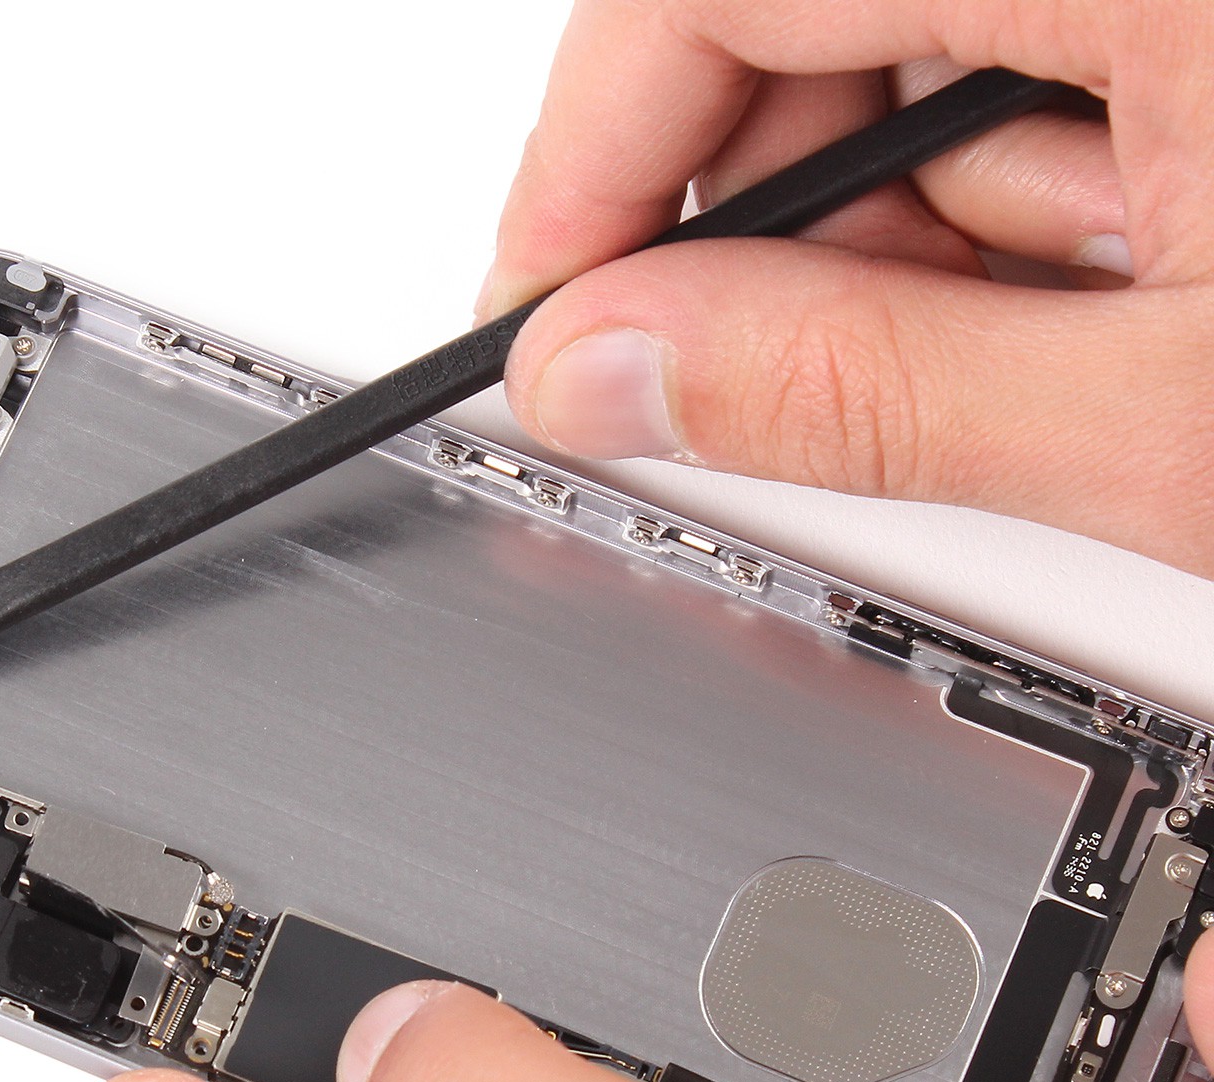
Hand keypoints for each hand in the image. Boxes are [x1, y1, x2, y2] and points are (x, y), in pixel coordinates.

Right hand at [477, 0, 1213, 579]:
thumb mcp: (1181, 422)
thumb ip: (862, 390)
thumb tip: (611, 370)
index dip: (587, 158)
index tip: (551, 309)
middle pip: (802, 12)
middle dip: (790, 215)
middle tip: (820, 369)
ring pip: (924, 43)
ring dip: (943, 214)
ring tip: (1085, 332)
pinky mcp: (1202, 12)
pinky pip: (1049, 42)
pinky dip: (1046, 173)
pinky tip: (1149, 270)